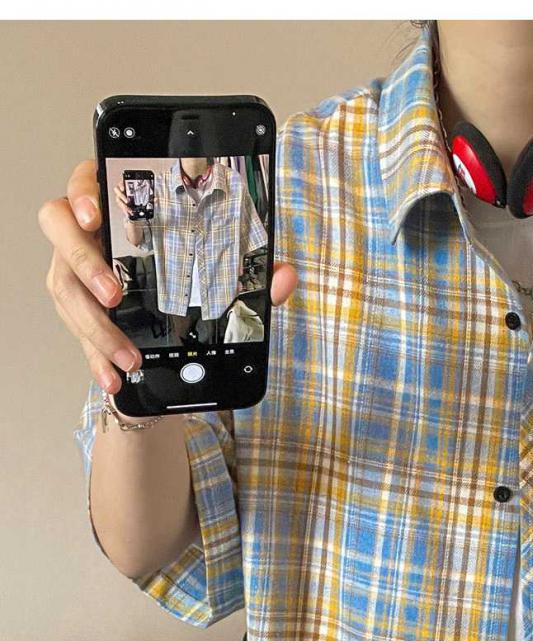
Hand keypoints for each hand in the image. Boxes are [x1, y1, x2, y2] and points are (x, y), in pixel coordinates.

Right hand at [38, 160, 299, 394]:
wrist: (173, 331)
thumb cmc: (191, 282)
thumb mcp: (223, 274)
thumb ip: (252, 273)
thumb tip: (283, 277)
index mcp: (119, 207)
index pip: (86, 180)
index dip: (83, 193)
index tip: (97, 215)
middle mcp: (87, 234)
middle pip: (58, 227)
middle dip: (84, 261)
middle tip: (115, 294)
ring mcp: (74, 271)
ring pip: (64, 287)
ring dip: (95, 325)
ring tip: (128, 356)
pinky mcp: (76, 311)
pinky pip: (75, 333)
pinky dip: (95, 358)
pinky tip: (113, 378)